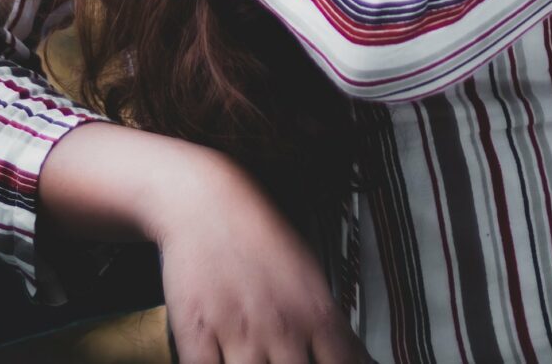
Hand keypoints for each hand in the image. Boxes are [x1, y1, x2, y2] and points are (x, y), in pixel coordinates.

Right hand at [146, 150, 368, 363]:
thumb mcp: (310, 275)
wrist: (205, 202)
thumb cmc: (257, 237)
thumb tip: (355, 358)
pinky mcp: (196, 334)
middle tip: (286, 361)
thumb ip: (330, 326)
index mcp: (315, 314)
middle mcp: (281, 327)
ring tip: (255, 361)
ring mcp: (239, 333)